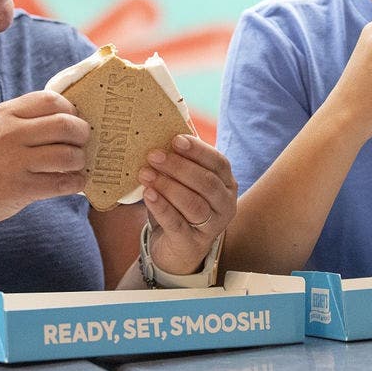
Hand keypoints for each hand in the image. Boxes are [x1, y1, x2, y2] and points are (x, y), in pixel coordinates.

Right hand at [0, 90, 88, 226]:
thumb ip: (25, 119)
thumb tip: (70, 118)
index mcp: (5, 113)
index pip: (51, 100)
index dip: (71, 109)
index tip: (74, 120)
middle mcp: (10, 133)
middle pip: (65, 124)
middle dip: (82, 133)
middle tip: (83, 142)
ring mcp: (15, 162)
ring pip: (68, 155)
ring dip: (79, 160)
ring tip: (77, 164)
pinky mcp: (20, 188)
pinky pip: (62, 183)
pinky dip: (76, 182)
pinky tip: (75, 182)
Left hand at [136, 134, 235, 275]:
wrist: (176, 249)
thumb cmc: (180, 206)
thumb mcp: (185, 181)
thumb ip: (181, 157)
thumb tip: (170, 122)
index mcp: (226, 183)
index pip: (219, 163)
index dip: (198, 150)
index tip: (175, 139)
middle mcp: (224, 204)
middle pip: (206, 183)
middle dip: (179, 167)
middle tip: (153, 155)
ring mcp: (211, 226)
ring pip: (194, 204)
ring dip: (168, 186)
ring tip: (145, 174)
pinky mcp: (191, 243)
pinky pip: (178, 223)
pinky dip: (162, 207)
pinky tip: (148, 194)